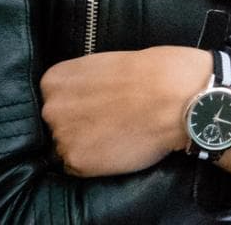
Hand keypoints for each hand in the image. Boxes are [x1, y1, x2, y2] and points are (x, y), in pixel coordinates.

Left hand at [40, 46, 206, 176]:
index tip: (100, 103)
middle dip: (81, 124)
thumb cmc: (156, 72)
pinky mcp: (77, 162)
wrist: (179, 99)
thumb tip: (88, 94)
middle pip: (57, 124)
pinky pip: (80, 167)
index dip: (80, 103)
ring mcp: (62, 137)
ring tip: (119, 134)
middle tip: (112, 120)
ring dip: (88, 145)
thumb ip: (88, 80)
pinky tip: (120, 148)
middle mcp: (51, 108)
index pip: (55, 98)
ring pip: (68, 147)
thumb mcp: (110, 62)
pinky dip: (97, 163)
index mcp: (55, 79)